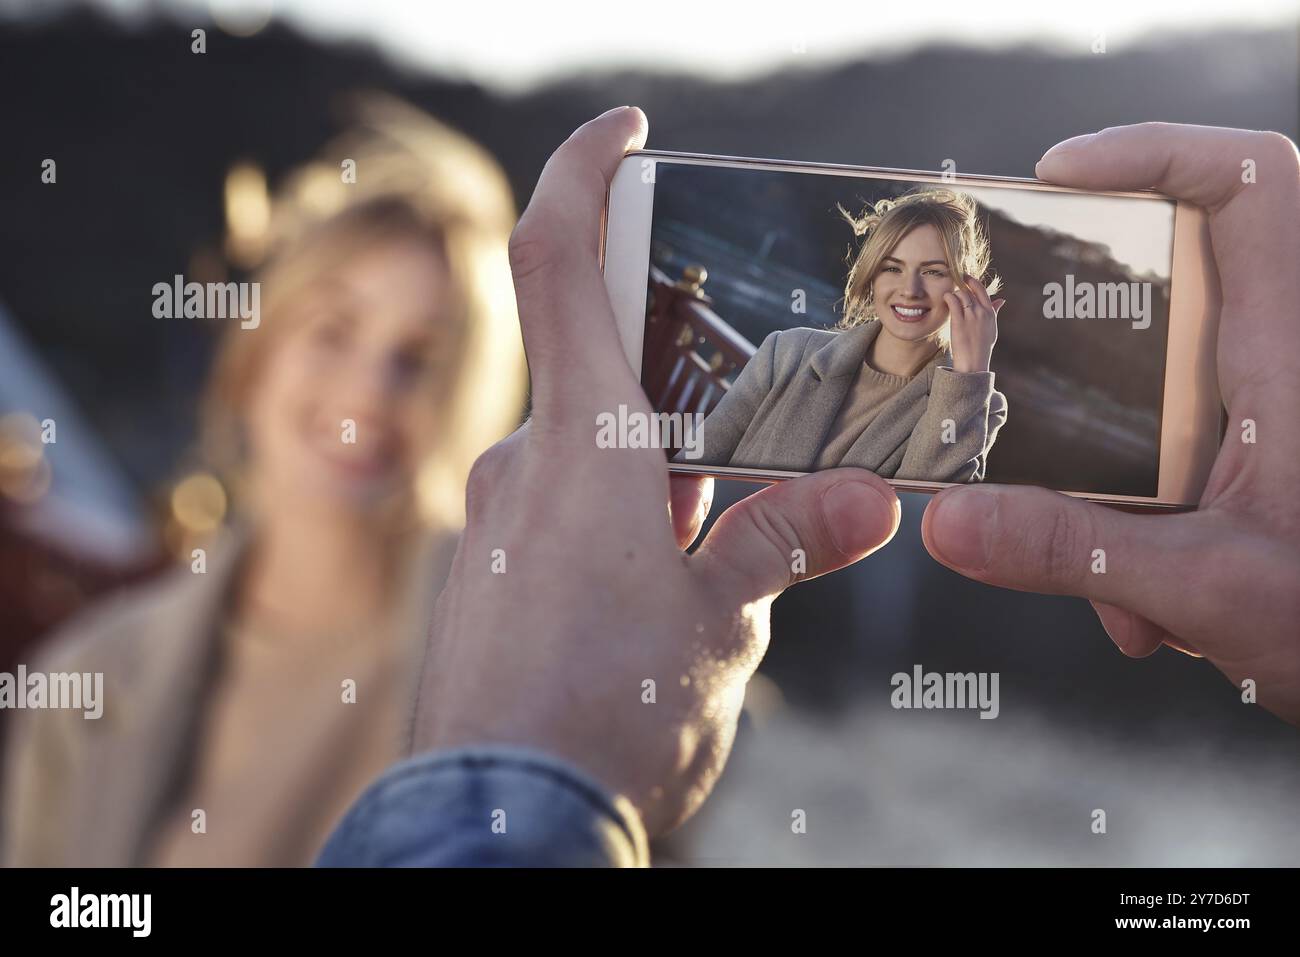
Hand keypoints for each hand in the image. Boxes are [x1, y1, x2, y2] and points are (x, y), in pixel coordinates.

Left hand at [410, 107, 901, 835]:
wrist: (502, 827)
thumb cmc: (607, 718)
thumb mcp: (720, 626)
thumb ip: (781, 543)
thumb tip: (866, 501)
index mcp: (582, 449)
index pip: (559, 259)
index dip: (585, 172)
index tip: (627, 131)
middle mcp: (524, 467)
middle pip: (604, 370)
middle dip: (683, 386)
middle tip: (754, 429)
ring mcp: (498, 523)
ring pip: (592, 455)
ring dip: (662, 473)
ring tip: (724, 544)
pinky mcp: (491, 574)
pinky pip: (562, 512)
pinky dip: (621, 520)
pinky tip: (664, 588)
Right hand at [922, 123, 1299, 723]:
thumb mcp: (1213, 587)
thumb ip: (1075, 550)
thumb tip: (952, 519)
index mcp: (1288, 353)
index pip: (1249, 184)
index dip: (1155, 150)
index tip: (1057, 175)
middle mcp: (1272, 364)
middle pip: (1164, 287)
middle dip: (1079, 355)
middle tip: (1015, 378)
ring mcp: (1253, 416)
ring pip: (1146, 399)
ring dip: (1101, 486)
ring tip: (1117, 585)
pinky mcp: (1237, 464)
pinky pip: (1155, 464)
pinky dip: (1127, 529)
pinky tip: (1141, 610)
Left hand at [946, 275, 1003, 372]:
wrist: (974, 363)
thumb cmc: (982, 347)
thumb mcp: (992, 328)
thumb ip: (994, 312)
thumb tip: (1001, 300)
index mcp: (990, 313)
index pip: (982, 290)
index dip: (973, 281)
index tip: (965, 277)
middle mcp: (981, 312)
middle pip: (970, 291)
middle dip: (962, 284)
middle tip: (953, 282)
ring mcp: (971, 317)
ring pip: (961, 294)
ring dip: (953, 293)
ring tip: (948, 296)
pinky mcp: (959, 322)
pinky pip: (953, 302)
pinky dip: (948, 297)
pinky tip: (945, 298)